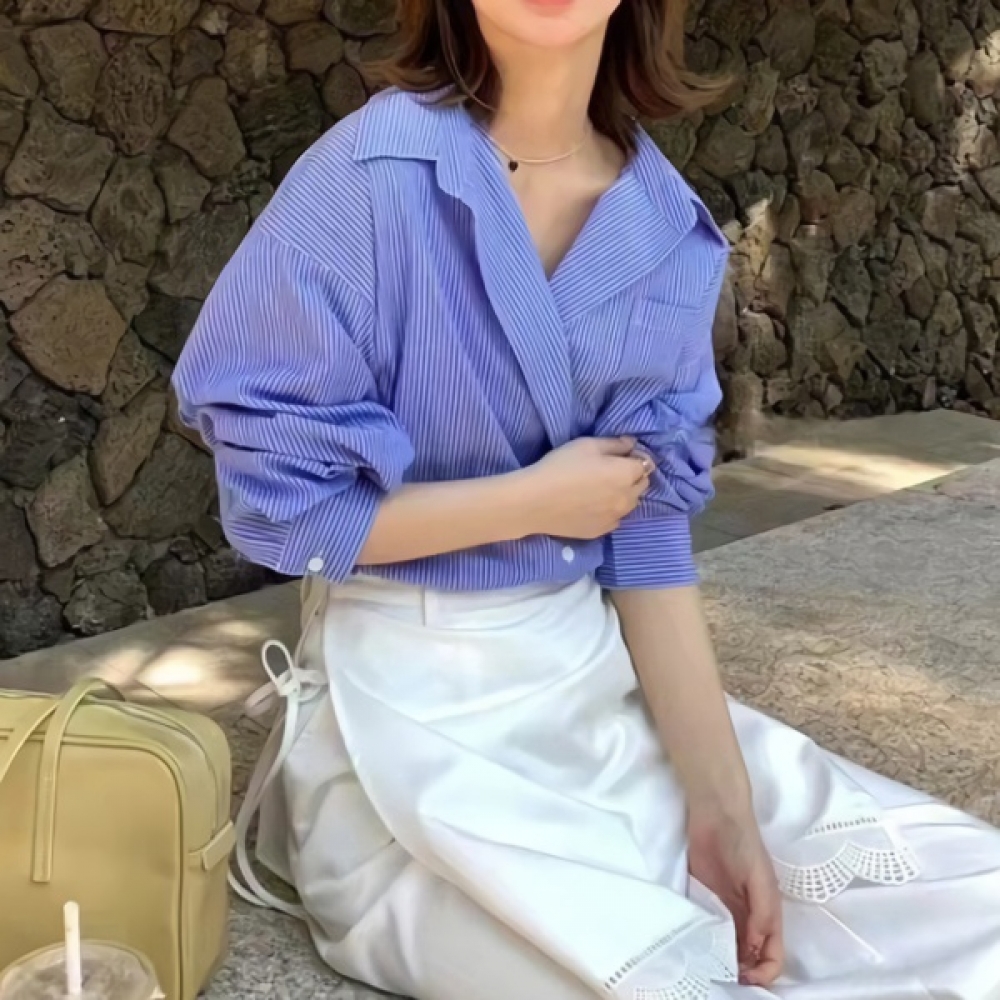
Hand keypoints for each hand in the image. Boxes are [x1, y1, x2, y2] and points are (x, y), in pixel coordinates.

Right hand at [522, 437, 651, 539]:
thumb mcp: (588, 445)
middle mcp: (628, 498)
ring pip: (630, 503)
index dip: (635, 457)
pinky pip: (616, 518)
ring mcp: (616, 517)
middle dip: (633, 476)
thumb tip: (632, 444)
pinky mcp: (602, 531)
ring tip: (602, 489)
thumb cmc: (561, 467)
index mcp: (627, 474)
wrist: (535, 502)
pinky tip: (593, 505)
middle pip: (642, 485)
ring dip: (624, 495)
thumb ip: (615, 444)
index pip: (646, 464)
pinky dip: (611, 511)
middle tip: (611, 471)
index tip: (621, 455)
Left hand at [687, 803, 783, 987]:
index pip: (774, 955)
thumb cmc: (743, 844)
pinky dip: (710, 944)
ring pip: (732, 948)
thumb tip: (754, 950)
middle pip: (753, 958)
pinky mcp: (708, 899)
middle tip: (725, 978)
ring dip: (726, 962)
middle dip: (745, 974)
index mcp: (769, 914)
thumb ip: (760, 914)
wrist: (716, 816)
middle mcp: (750, 917)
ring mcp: (729, 909)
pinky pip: (712, 930)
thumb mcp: (759, 879)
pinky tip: (700, 950)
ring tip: (712, 969)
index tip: (746, 979)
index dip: (764, 973)